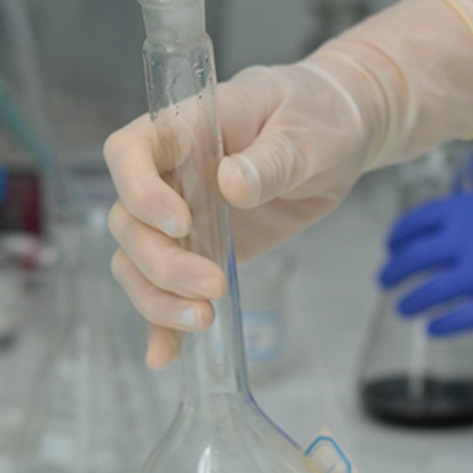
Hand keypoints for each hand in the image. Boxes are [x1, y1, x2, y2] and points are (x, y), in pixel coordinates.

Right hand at [105, 0, 472, 366]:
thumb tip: (231, 184)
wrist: (342, 134)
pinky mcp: (205, 251)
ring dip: (158, 298)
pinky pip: (169, 288)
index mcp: (186, 129)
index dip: (139, 190)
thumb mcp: (305, 132)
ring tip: (205, 320)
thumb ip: (270, 160)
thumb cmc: (319, 116)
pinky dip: (164, 324)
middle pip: (130, 222)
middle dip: (162, 263)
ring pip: (138, 262)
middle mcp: (172, 175)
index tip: (182, 223)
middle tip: (215, 287)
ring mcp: (184, 217)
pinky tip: (167, 356)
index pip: (129, 152)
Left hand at [377, 171, 472, 335]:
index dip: (398, 237)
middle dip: (393, 271)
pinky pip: (460, 318)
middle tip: (384, 281)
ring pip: (430, 291)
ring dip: (410, 301)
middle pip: (414, 257)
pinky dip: (441, 325)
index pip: (418, 221)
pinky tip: (433, 330)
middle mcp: (472, 237)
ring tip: (402, 308)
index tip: (390, 246)